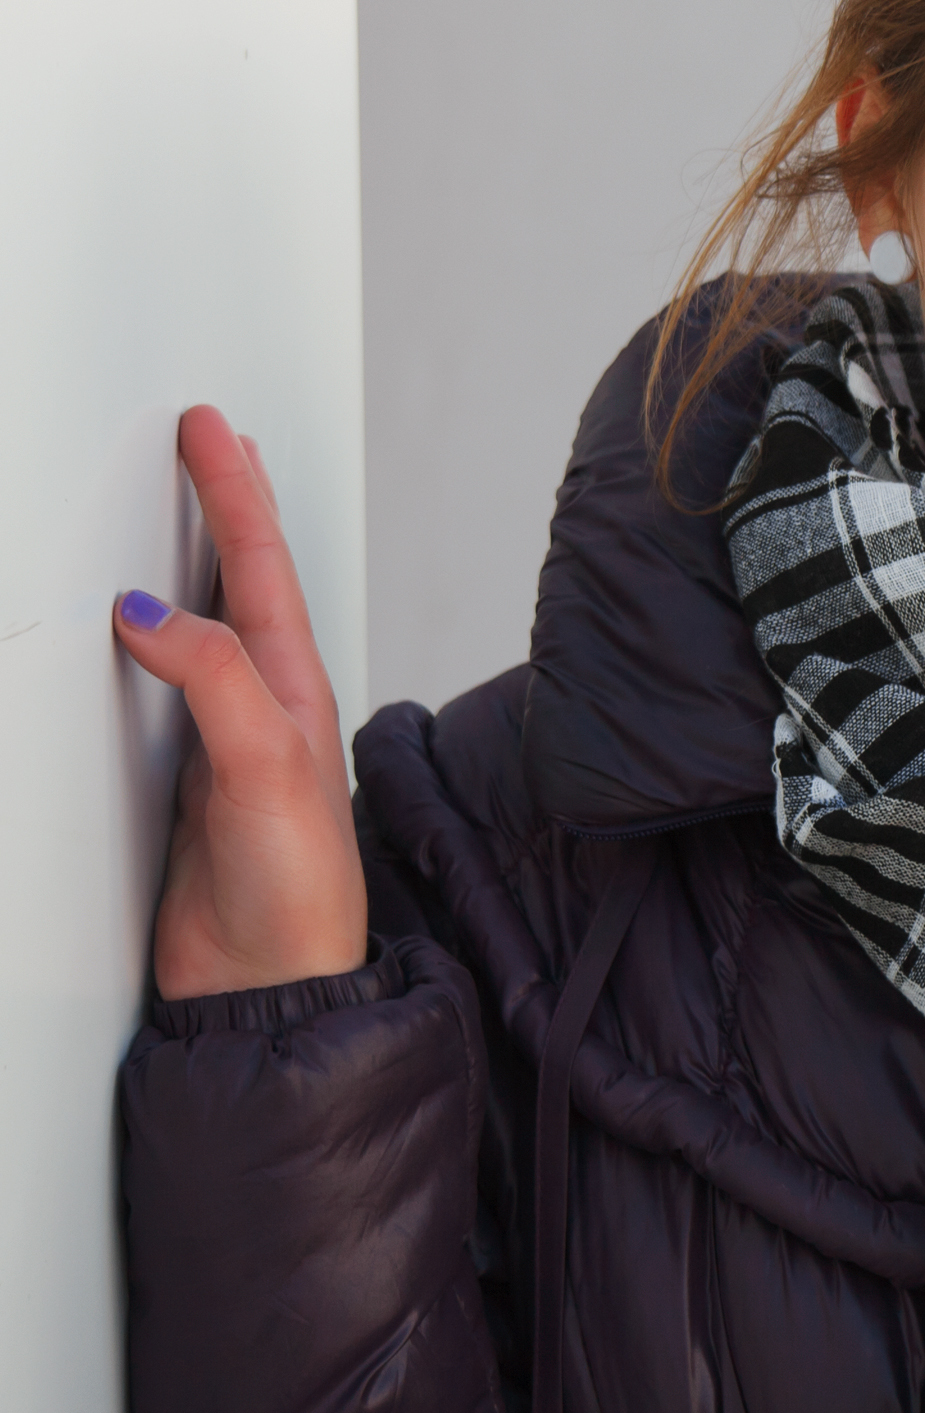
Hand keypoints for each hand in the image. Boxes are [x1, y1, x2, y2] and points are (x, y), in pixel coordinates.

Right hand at [112, 408, 367, 998]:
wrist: (270, 983)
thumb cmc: (296, 886)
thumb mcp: (263, 765)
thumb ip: (212, 681)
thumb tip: (147, 608)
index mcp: (294, 688)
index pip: (258, 567)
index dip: (233, 494)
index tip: (209, 429)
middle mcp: (266, 703)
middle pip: (242, 580)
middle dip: (228, 503)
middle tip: (208, 435)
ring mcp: (225, 737)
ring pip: (207, 623)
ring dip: (198, 558)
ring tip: (192, 499)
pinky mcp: (186, 778)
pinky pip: (166, 681)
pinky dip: (154, 635)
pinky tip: (140, 626)